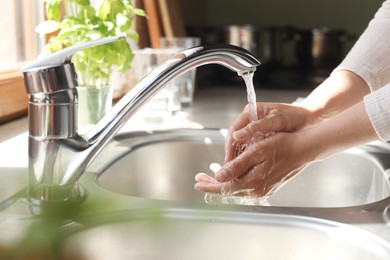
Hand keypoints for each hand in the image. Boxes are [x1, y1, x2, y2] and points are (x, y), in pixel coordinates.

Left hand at [195, 130, 312, 196]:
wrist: (305, 148)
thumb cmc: (283, 145)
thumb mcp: (257, 151)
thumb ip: (237, 166)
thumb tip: (219, 177)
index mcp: (254, 183)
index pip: (225, 188)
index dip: (209, 185)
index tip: (197, 182)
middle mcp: (258, 191)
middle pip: (229, 191)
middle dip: (212, 185)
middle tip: (199, 178)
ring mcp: (264, 190)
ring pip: (237, 190)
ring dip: (223, 183)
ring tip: (210, 176)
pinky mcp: (268, 186)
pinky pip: (246, 187)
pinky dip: (235, 182)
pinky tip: (230, 175)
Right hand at [225, 102, 314, 161]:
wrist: (311, 120)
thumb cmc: (296, 116)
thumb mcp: (277, 121)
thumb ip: (257, 127)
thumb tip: (238, 135)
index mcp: (251, 111)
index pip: (234, 129)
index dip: (230, 145)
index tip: (229, 158)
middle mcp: (251, 119)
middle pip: (235, 138)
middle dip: (232, 153)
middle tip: (230, 169)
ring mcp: (255, 128)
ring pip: (242, 144)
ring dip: (239, 157)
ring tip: (237, 171)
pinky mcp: (261, 136)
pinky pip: (250, 147)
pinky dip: (248, 157)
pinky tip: (248, 167)